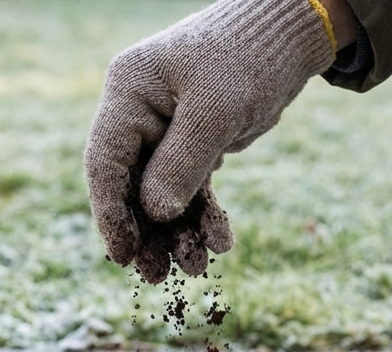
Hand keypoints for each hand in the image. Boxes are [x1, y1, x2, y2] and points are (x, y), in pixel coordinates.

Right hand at [84, 0, 336, 283]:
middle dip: (146, 233)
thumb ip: (181, 163)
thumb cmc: (248, 60)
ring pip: (161, 192)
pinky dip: (203, 214)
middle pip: (130, 184)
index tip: (123, 255)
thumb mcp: (216, 112)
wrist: (287, 35)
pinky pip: (190, 186)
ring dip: (177, 232)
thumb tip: (154, 214)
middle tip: (157, 277)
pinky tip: (220, 242)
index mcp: (129, 93)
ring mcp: (164, 128)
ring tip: (196, 268)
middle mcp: (139, 111)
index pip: (105, 161)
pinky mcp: (192, 141)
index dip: (110, 212)